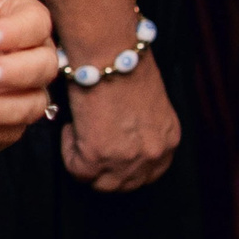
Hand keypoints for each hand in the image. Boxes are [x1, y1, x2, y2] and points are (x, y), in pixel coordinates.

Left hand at [0, 0, 57, 148]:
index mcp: (24, 19)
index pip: (36, 23)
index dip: (16, 32)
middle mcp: (36, 56)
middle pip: (44, 66)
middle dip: (15, 72)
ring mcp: (28, 91)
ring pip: (34, 104)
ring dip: (5, 109)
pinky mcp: (13, 121)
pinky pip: (12, 131)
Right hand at [59, 55, 179, 191]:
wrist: (109, 54)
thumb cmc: (125, 64)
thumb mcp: (149, 101)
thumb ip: (142, 126)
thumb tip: (118, 135)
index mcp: (169, 138)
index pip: (151, 172)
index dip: (126, 165)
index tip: (111, 153)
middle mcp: (152, 154)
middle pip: (126, 185)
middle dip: (105, 170)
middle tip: (89, 147)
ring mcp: (126, 159)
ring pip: (101, 185)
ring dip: (86, 164)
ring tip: (80, 133)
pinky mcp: (97, 156)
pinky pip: (76, 169)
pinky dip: (69, 148)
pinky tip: (73, 125)